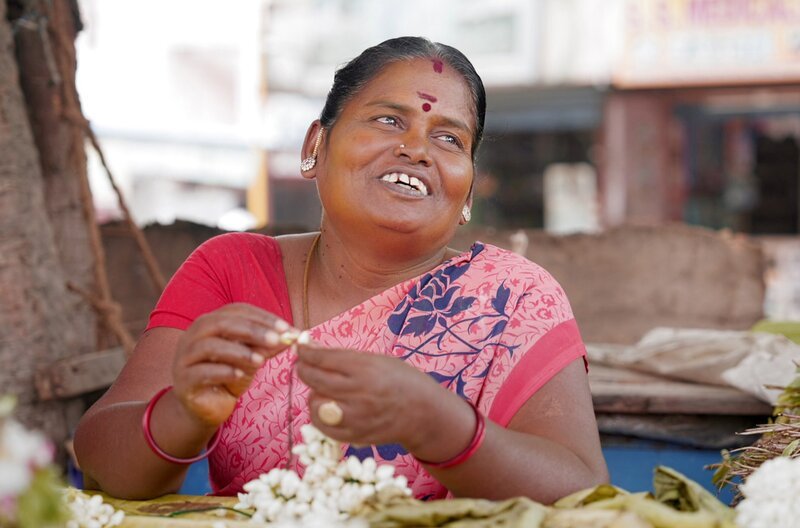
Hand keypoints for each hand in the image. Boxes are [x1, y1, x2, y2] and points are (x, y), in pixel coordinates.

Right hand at [172, 303, 293, 426]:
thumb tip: (292, 336)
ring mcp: (185, 357)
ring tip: (261, 361)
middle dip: (252, 330)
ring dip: (238, 351)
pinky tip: (239, 375)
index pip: (237, 311)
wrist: (206, 408)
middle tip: (277, 339)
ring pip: (209, 346)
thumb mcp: (252, 359)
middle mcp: (194, 335)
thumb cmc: (229, 377)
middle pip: (221, 323)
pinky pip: (201, 372)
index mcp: (211, 322)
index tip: (287, 328)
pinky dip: (222, 372)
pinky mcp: (183, 380)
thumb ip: (267, 346)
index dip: (263, 317)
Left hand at [295, 344, 444, 449]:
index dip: (306, 352)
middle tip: (303, 365)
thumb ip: (345, 357)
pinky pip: (323, 426)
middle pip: (315, 379)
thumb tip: (314, 348)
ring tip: (320, 389)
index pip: (324, 358)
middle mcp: (359, 392)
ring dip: (312, 394)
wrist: (424, 413)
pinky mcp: (354, 435)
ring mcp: (356, 416)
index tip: (300, 348)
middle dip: (303, 369)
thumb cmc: (402, 380)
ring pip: (315, 403)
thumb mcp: (377, 360)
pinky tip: (325, 407)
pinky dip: (319, 415)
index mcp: (366, 369)